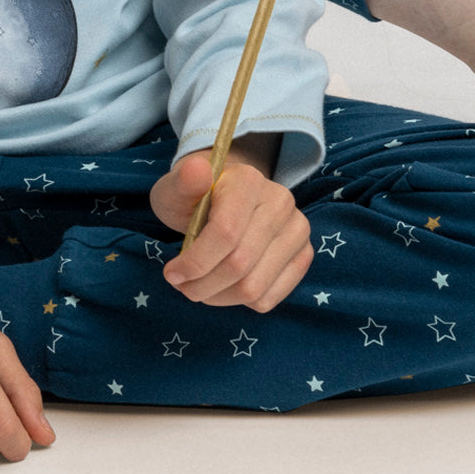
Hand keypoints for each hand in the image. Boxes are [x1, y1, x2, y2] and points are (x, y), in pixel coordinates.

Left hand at [150, 145, 312, 312]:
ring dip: (218, 296)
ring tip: (199, 287)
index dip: (195, 261)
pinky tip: (224, 285)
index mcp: (249, 181)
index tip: (171, 273)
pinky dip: (239, 301)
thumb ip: (181, 182)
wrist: (224, 198)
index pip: (225, 232)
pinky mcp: (303, 255)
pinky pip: (268, 298)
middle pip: (239, 264)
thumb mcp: (176, 188)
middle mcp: (280, 203)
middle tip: (182, 285)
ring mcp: (297, 230)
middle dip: (202, 284)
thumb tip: (197, 171)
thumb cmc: (195, 197)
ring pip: (254, 288)